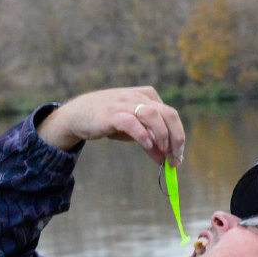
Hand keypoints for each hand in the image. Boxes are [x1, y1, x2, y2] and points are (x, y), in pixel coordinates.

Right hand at [36, 86, 184, 166]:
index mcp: (148, 97)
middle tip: (175, 159)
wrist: (78, 114)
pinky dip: (143, 135)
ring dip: (163, 137)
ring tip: (162, 154)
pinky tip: (148, 146)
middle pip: (169, 114)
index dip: (178, 137)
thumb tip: (165, 159)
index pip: (171, 116)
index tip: (177, 157)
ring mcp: (125, 104)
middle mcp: (139, 97)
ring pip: (153, 115)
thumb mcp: (134, 131)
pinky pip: (132, 122)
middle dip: (176, 138)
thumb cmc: (109, 121)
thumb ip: (150, 142)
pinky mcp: (111, 114)